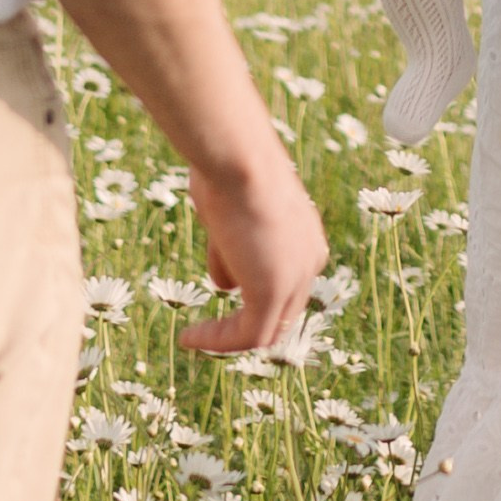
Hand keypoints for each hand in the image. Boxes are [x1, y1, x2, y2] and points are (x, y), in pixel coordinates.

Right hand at [181, 149, 329, 353]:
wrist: (237, 159)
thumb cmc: (228, 171)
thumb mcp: (229, 216)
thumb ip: (231, 253)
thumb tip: (225, 286)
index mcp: (306, 239)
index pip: (285, 282)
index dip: (252, 292)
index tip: (219, 291)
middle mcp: (311, 261)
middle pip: (281, 311)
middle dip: (243, 323)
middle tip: (207, 330)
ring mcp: (297, 278)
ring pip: (266, 329)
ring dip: (227, 338)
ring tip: (192, 337)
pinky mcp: (273, 293)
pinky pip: (248, 335)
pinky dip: (218, 341)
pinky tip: (189, 337)